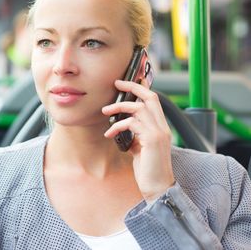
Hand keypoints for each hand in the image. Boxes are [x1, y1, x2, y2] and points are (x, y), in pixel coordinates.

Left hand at [102, 79, 174, 200]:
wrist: (158, 188)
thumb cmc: (148, 169)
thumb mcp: (140, 147)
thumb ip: (135, 134)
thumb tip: (122, 126)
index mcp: (160, 126)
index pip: (154, 100)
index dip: (142, 87)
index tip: (130, 80)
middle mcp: (162, 126)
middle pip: (150, 97)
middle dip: (133, 87)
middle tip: (117, 83)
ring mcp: (158, 132)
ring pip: (138, 108)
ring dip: (118, 107)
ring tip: (105, 111)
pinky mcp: (152, 139)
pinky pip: (131, 124)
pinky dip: (117, 126)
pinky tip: (109, 134)